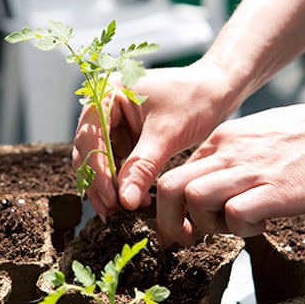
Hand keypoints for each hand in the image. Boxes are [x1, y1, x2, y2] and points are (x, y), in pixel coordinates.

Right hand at [72, 59, 236, 219]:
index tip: (111, 199)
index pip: (90, 138)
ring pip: (99, 163)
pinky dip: (123, 183)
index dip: (97, 171)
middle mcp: (104, 109)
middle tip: (111, 211)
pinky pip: (116, 166)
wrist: (217, 92)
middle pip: (88, 152)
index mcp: (107, 94)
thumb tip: (125, 201)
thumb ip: (143, 166)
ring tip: (124, 209)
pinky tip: (136, 199)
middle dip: (99, 182)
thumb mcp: (167, 133)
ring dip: (110, 187)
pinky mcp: (126, 139)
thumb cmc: (195, 99)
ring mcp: (114, 125)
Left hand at [156, 100, 304, 246]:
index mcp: (219, 141)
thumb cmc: (303, 137)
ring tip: (235, 225)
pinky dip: (241, 229)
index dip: (170, 207)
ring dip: (206, 225)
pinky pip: (235, 214)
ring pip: (194, 199)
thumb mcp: (254, 136)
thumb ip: (226, 157)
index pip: (174, 175)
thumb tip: (207, 182)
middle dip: (169, 221)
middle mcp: (226, 152)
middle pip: (169, 187)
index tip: (177, 226)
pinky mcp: (277, 190)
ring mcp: (249, 169)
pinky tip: (261, 224)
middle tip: (184, 238)